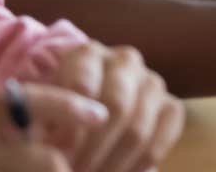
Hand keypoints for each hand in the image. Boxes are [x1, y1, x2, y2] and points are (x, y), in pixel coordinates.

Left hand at [45, 41, 184, 171]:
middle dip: (95, 149)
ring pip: (138, 129)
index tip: (60, 154)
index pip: (84, 86)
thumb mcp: (44, 110)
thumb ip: (45, 126)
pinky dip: (139, 167)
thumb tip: (58, 154)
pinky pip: (161, 141)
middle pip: (117, 107)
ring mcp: (152, 83)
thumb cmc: (59, 111)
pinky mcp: (171, 107)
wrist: (89, 108)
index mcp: (88, 54)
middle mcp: (124, 61)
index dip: (71, 126)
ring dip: (115, 164)